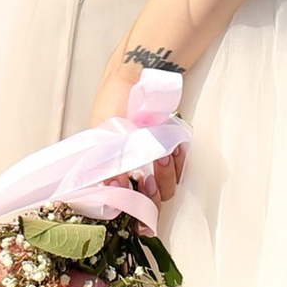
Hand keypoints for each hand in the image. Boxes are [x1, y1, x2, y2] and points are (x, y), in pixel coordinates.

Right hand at [92, 52, 184, 210]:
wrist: (136, 77)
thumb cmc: (115, 101)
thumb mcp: (104, 129)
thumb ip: (110, 159)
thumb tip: (116, 184)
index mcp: (112, 171)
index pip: (122, 203)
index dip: (129, 210)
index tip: (132, 204)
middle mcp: (134, 172)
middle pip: (148, 204)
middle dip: (150, 197)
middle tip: (146, 179)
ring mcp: (154, 165)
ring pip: (166, 189)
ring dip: (165, 177)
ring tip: (162, 155)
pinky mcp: (172, 153)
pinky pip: (181, 170)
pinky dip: (179, 163)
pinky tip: (175, 148)